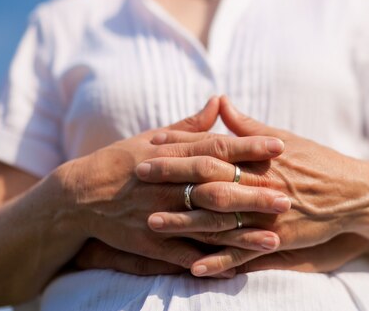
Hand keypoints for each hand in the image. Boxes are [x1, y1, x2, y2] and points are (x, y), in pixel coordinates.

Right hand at [63, 97, 290, 273]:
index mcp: (172, 155)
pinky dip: (210, 262)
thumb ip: (192, 125)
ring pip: (207, 225)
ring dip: (241, 234)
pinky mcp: (152, 243)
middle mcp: (169, 185)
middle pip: (218, 187)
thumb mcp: (154, 137)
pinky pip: (185, 254)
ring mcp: (161, 215)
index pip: (217, 147)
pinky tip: (237, 268)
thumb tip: (220, 101)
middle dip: (253, 194)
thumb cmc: (123, 160)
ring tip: (273, 238)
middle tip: (287, 198)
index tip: (279, 145)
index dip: (249, 146)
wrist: (81, 195)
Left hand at [139, 96, 368, 275]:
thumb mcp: (285, 137)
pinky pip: (244, 254)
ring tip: (152, 223)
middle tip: (138, 175)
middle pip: (208, 181)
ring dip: (184, 222)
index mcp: (259, 158)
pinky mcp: (278, 239)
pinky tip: (194, 267)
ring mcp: (267, 214)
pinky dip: (220, 262)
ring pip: (220, 221)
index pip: (212, 149)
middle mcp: (259, 184)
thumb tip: (222, 102)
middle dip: (172, 178)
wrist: (353, 192)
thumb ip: (248, 125)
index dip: (181, 146)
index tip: (151, 142)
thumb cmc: (318, 161)